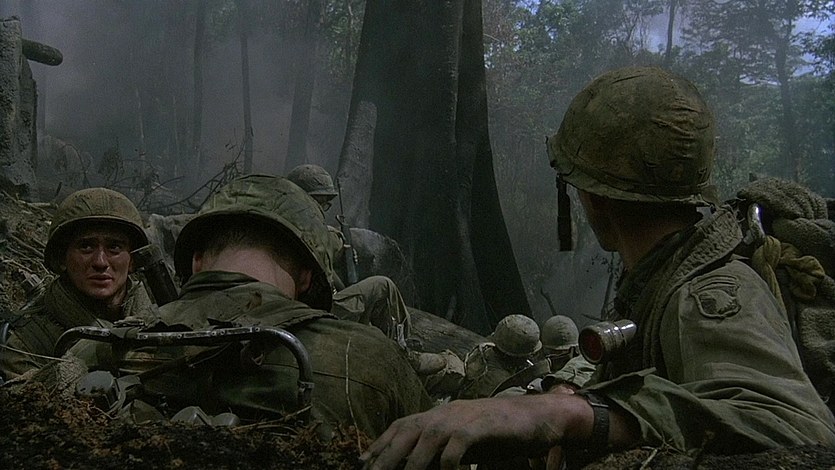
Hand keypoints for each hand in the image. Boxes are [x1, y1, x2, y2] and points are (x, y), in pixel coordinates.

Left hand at [360, 393, 590, 469]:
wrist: (538, 417)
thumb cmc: (501, 432)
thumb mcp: (465, 440)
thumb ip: (442, 450)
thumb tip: (419, 463)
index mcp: (439, 415)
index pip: (401, 426)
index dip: (380, 443)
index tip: (363, 461)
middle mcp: (445, 413)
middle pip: (406, 432)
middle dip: (386, 455)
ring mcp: (461, 418)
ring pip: (425, 440)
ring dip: (411, 463)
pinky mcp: (479, 427)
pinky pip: (455, 449)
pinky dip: (447, 466)